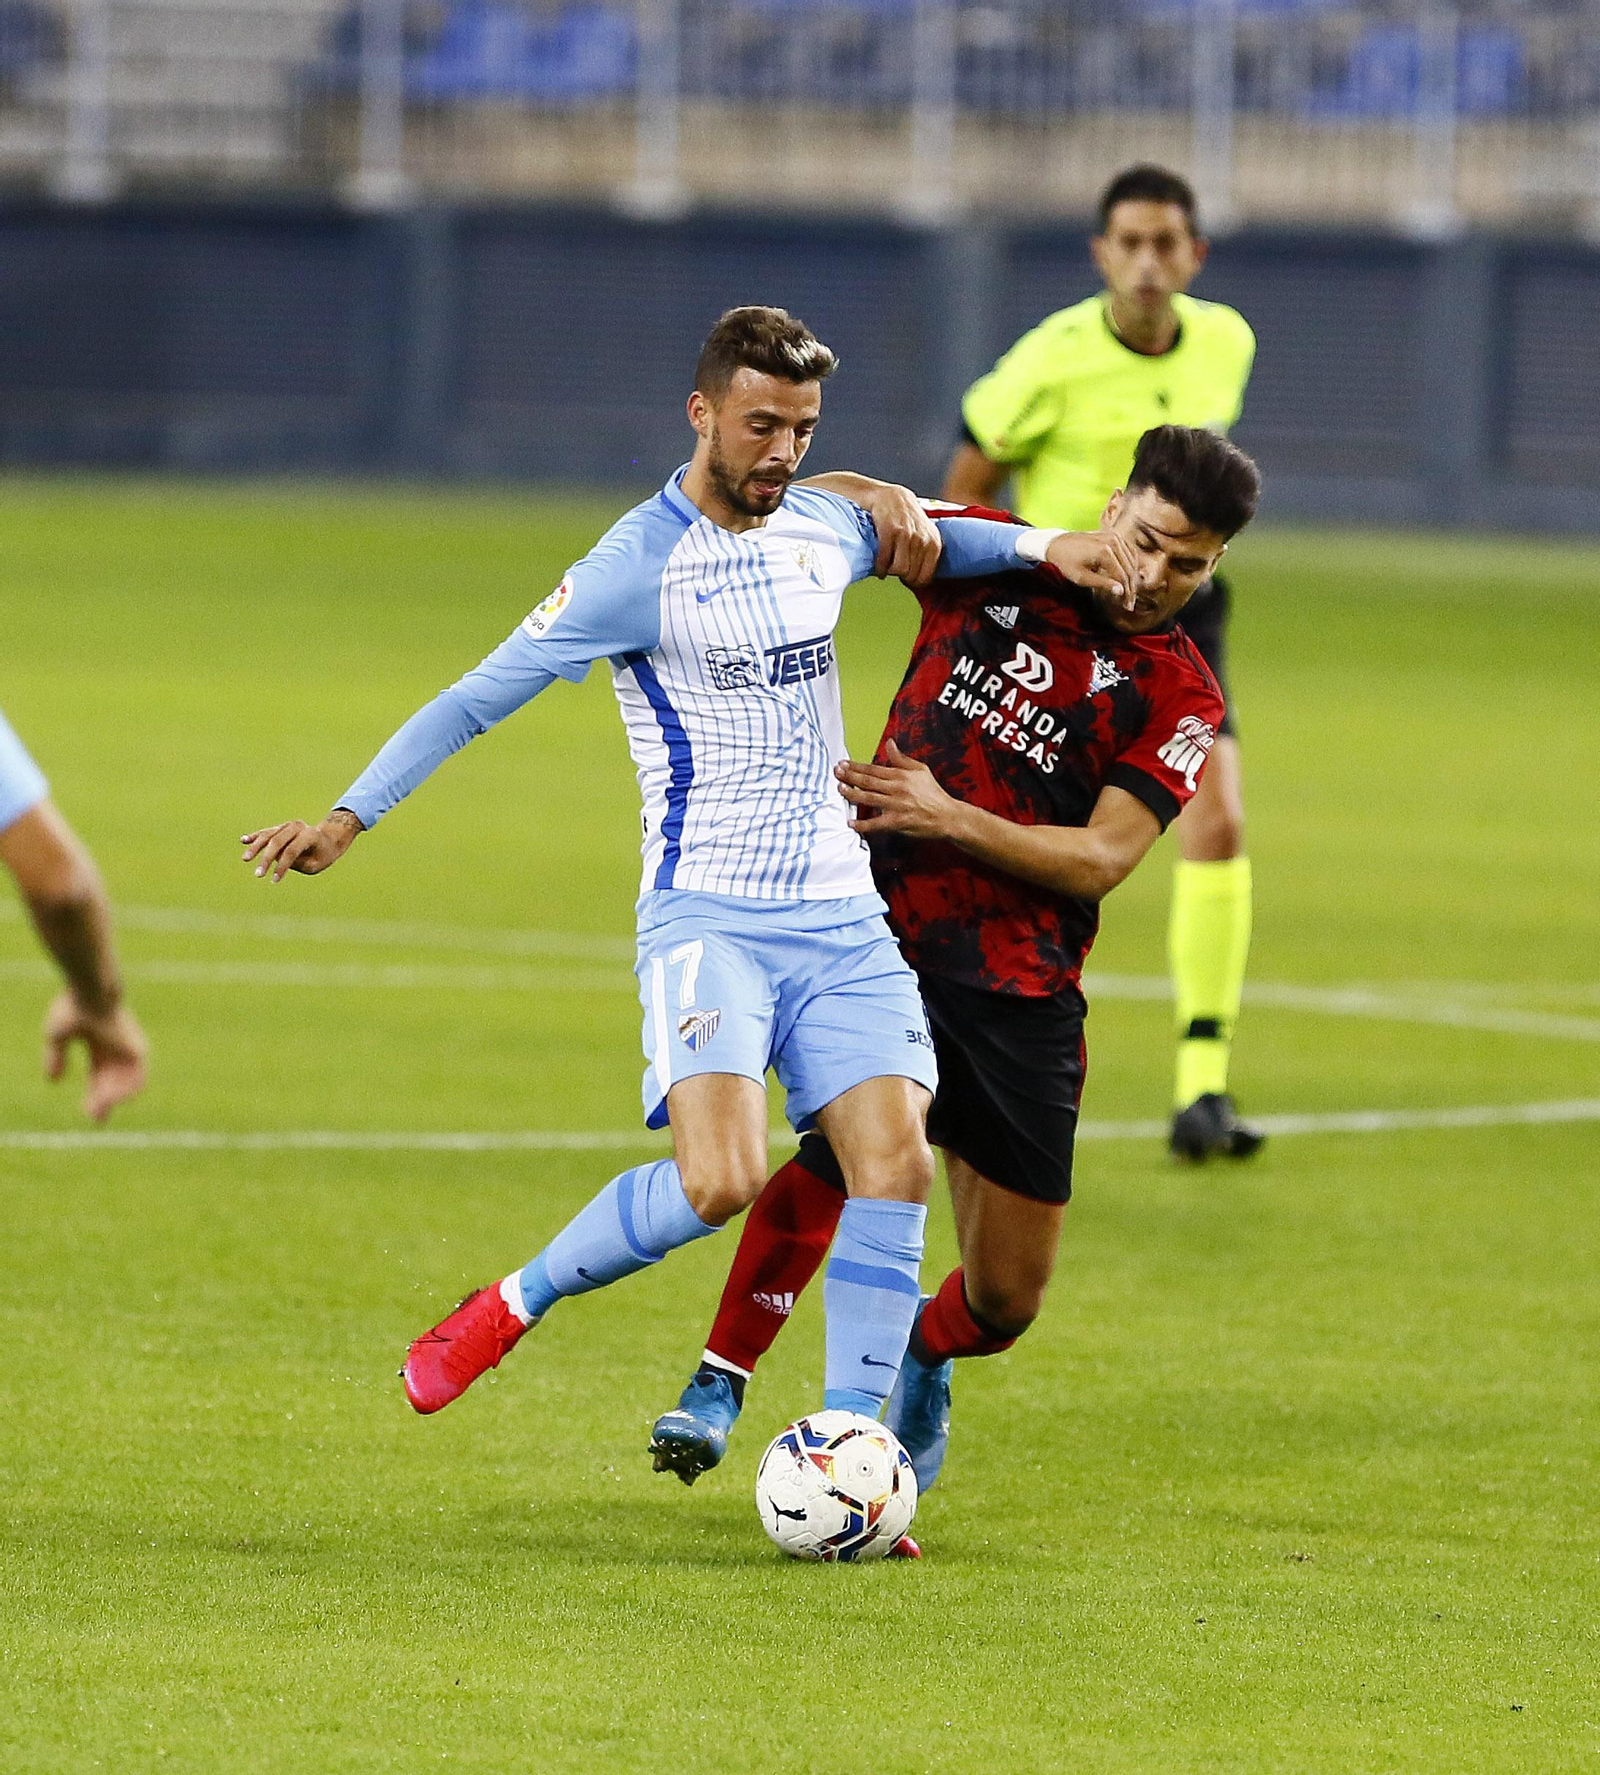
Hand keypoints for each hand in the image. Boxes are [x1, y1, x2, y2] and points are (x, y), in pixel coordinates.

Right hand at [43, 992, 148, 1122]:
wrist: (90, 997)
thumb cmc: (73, 1010)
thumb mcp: (57, 1037)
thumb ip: (55, 1057)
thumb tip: (52, 1081)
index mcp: (100, 1048)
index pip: (100, 1079)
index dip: (95, 1098)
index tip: (89, 1114)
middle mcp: (116, 1051)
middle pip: (114, 1085)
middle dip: (105, 1103)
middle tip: (96, 1118)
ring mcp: (129, 1050)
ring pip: (127, 1083)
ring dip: (115, 1099)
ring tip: (101, 1109)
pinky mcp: (138, 1050)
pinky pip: (139, 1078)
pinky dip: (128, 1091)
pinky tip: (114, 1100)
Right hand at [240, 810, 361, 882]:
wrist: (328, 839)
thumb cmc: (322, 855)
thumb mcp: (315, 864)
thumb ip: (298, 862)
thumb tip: (276, 858)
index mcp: (310, 835)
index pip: (292, 851)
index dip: (282, 866)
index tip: (274, 880)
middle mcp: (298, 827)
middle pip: (278, 842)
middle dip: (266, 859)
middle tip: (257, 875)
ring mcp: (287, 826)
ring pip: (268, 835)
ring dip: (256, 847)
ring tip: (245, 859)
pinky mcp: (280, 828)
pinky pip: (266, 832)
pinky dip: (255, 836)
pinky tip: (243, 840)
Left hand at [836, 740, 961, 839]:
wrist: (946, 816)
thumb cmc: (933, 793)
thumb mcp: (920, 770)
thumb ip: (901, 758)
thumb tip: (889, 743)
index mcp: (901, 775)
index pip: (873, 769)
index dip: (856, 766)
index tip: (843, 763)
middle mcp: (896, 789)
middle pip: (867, 781)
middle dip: (849, 776)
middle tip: (836, 772)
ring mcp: (896, 806)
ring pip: (868, 798)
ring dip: (852, 794)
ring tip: (839, 789)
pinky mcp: (897, 822)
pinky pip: (876, 824)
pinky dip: (862, 825)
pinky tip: (851, 823)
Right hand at [855, 482, 943, 586]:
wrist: (891, 497)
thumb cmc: (907, 520)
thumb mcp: (925, 535)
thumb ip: (927, 555)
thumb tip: (921, 582)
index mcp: (934, 543)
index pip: (925, 578)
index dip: (913, 582)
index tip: (905, 578)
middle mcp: (922, 539)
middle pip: (910, 575)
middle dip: (900, 576)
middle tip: (894, 569)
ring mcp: (907, 535)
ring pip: (898, 570)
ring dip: (889, 571)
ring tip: (887, 566)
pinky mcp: (890, 531)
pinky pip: (884, 560)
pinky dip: (879, 567)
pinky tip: (878, 565)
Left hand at [1043, 530, 1142, 611]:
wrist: (1057, 543)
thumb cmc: (1066, 562)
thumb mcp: (1082, 577)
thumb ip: (1102, 584)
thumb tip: (1121, 592)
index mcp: (1104, 552)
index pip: (1122, 576)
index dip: (1127, 594)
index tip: (1127, 606)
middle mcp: (1112, 541)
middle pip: (1129, 569)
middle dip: (1131, 588)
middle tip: (1130, 603)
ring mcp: (1114, 536)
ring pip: (1131, 560)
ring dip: (1132, 577)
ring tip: (1129, 593)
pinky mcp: (1114, 535)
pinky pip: (1128, 551)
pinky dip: (1130, 564)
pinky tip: (1128, 577)